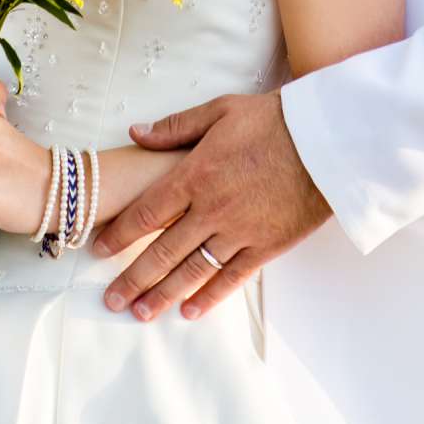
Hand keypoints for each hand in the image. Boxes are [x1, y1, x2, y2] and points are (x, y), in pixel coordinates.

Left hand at [95, 91, 329, 323]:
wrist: (325, 141)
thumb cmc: (272, 120)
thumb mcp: (220, 110)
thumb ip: (175, 127)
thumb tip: (136, 132)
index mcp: (194, 175)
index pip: (146, 213)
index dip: (119, 234)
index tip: (98, 250)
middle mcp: (211, 210)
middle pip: (162, 252)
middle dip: (132, 278)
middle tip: (110, 299)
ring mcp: (238, 232)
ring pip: (192, 271)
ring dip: (163, 295)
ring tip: (140, 313)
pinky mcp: (264, 247)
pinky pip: (230, 278)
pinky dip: (209, 297)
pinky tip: (190, 311)